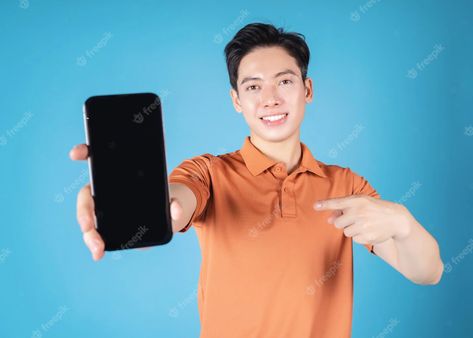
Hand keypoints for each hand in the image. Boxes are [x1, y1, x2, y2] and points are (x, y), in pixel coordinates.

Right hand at [69, 144, 184, 260]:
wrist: (168, 217)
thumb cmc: (168, 200)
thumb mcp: (175, 200)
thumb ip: (176, 203)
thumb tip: (177, 210)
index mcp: (120, 176)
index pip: (97, 159)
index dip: (84, 152)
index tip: (75, 154)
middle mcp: (107, 190)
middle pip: (87, 197)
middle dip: (84, 212)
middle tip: (88, 228)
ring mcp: (104, 208)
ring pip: (87, 217)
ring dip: (88, 233)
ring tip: (97, 249)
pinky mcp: (106, 224)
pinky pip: (95, 233)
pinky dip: (94, 244)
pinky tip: (98, 253)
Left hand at [313, 195, 411, 244]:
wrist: (395, 219)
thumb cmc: (374, 208)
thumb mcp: (361, 202)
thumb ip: (343, 208)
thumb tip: (328, 219)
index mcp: (357, 201)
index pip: (337, 202)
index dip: (325, 204)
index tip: (315, 206)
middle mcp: (359, 212)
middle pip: (337, 223)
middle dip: (343, 222)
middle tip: (355, 219)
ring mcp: (363, 225)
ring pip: (345, 232)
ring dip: (352, 229)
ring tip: (365, 224)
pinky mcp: (367, 237)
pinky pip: (354, 239)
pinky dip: (360, 236)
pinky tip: (369, 230)